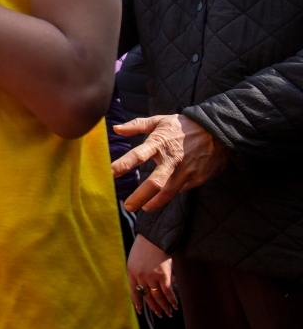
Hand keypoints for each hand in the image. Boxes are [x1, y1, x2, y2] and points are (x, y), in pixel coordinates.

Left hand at [112, 114, 228, 212]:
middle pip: (155, 182)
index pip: (138, 155)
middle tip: (128, 206)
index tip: (109, 173)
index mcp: (159, 143)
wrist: (217, 132)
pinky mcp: (197, 178)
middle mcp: (172, 159)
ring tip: (143, 207)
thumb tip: (116, 129)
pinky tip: (161, 198)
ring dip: (155, 202)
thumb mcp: (160, 121)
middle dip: (140, 196)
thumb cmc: (184, 126)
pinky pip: (181, 189)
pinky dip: (170, 195)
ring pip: (169, 192)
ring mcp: (186, 171)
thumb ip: (137, 125)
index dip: (123, 164)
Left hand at [127, 234, 177, 317]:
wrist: (154, 235)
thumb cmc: (147, 244)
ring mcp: (150, 276)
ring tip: (169, 313)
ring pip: (158, 297)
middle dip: (154, 307)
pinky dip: (172, 300)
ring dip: (164, 306)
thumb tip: (155, 286)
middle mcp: (139, 276)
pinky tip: (175, 305)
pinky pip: (167, 292)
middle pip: (147, 296)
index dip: (138, 303)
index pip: (134, 292)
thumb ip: (141, 271)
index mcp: (131, 271)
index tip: (141, 311)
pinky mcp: (162, 275)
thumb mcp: (137, 257)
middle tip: (160, 314)